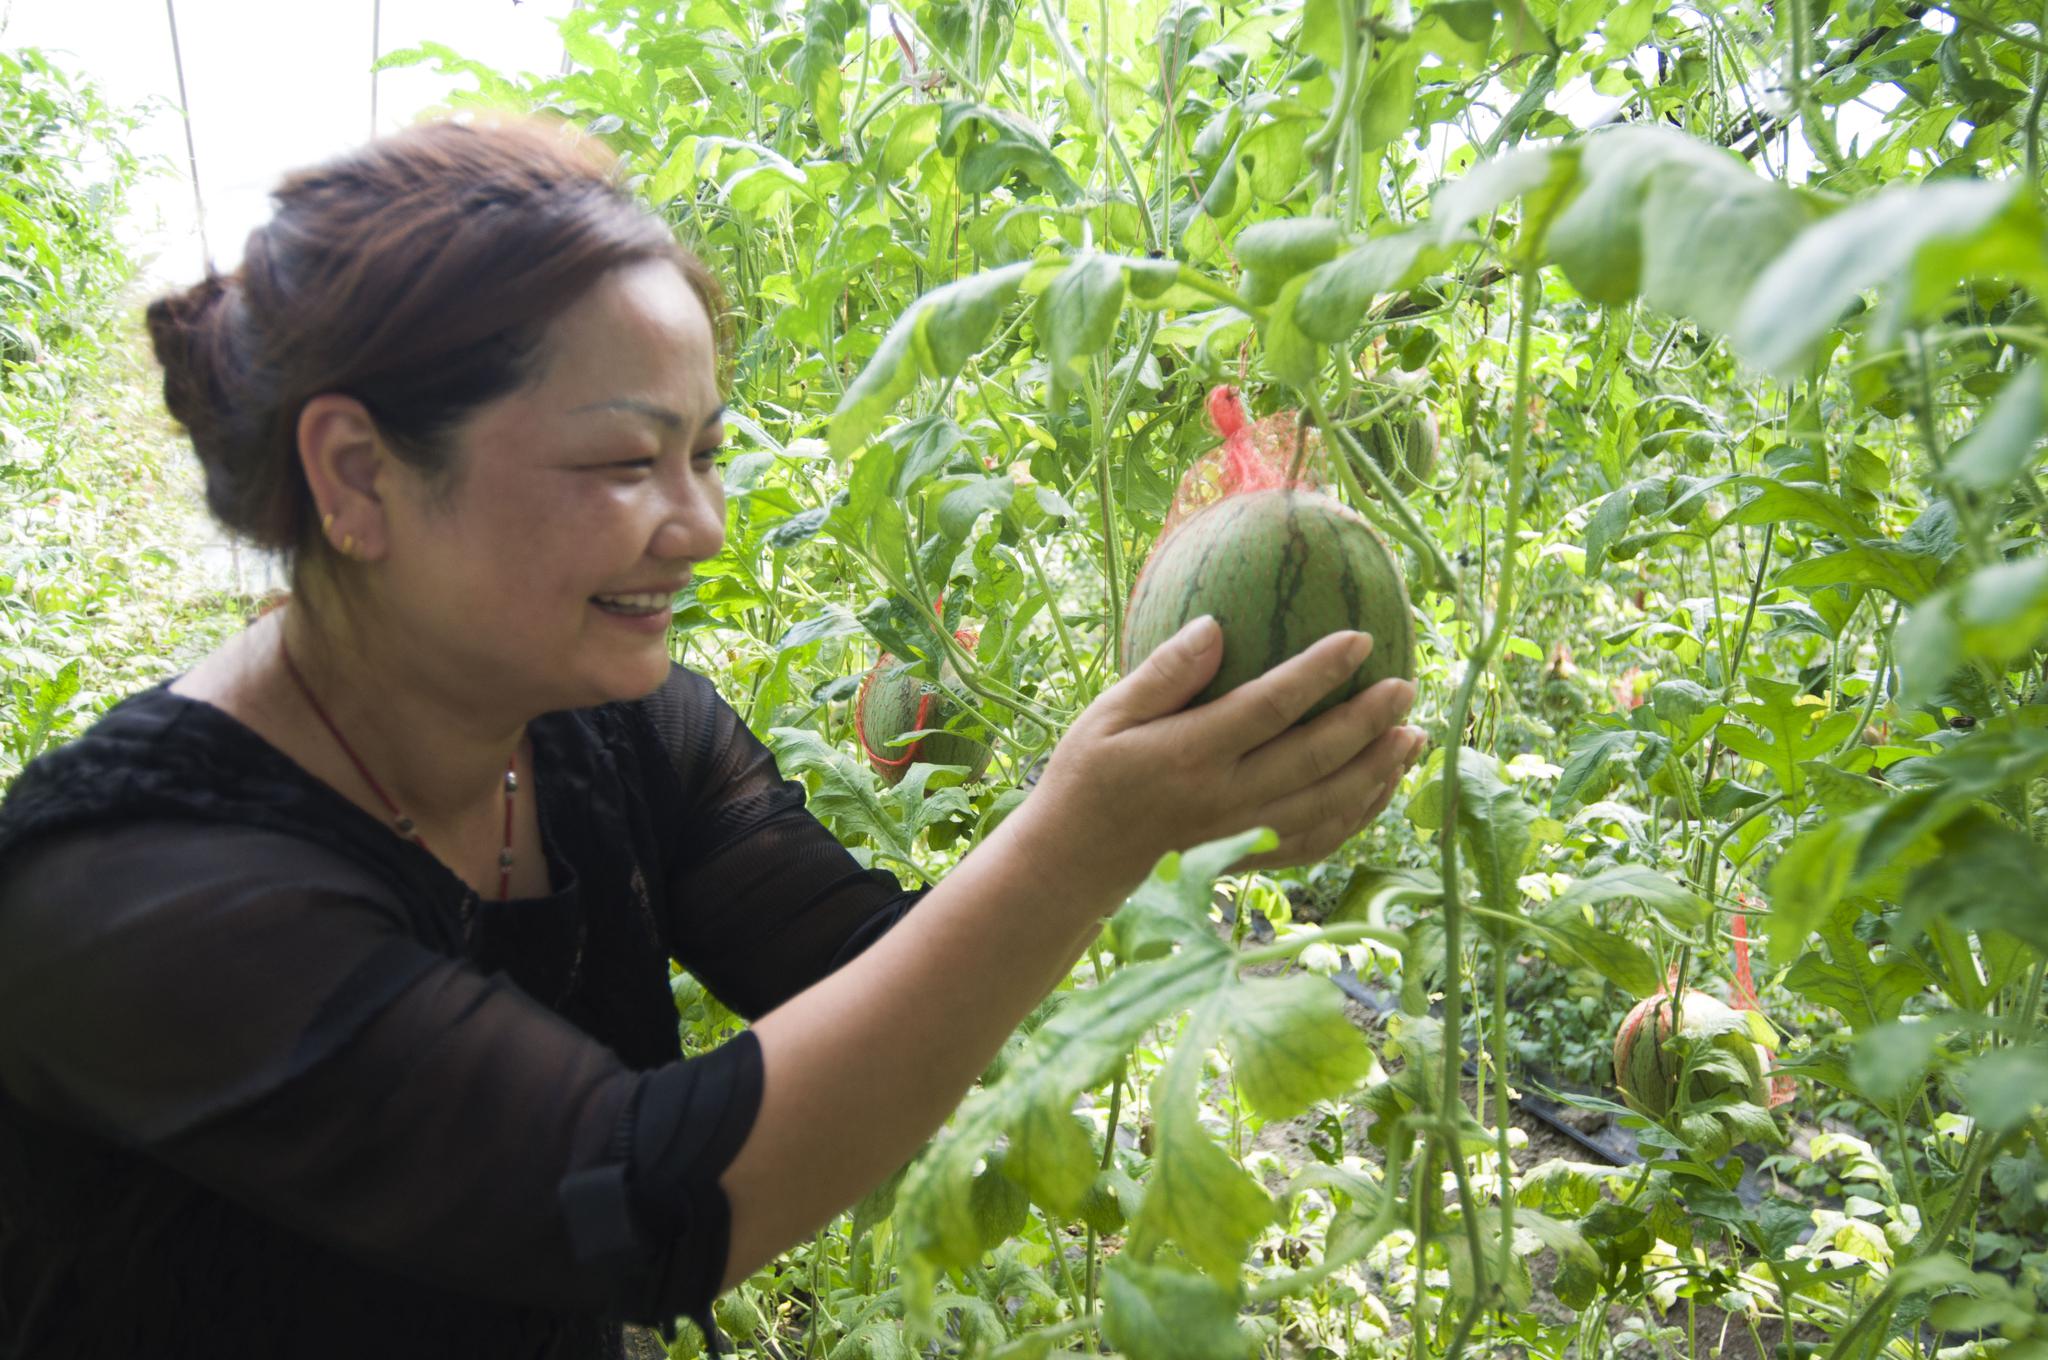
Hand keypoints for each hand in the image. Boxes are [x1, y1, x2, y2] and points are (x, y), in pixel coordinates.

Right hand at [1017, 616, 1424, 891]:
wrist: (1074, 864)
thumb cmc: (1086, 778)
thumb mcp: (1104, 716)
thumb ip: (1163, 673)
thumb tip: (1216, 626)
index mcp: (1190, 754)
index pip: (1270, 706)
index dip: (1319, 671)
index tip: (1359, 639)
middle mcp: (1226, 798)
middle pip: (1315, 758)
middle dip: (1369, 722)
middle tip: (1406, 687)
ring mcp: (1242, 833)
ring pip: (1328, 805)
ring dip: (1378, 771)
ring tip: (1413, 737)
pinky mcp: (1249, 857)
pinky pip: (1317, 842)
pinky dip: (1357, 818)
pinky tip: (1379, 789)